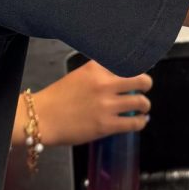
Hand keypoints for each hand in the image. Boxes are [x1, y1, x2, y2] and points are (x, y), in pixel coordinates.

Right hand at [27, 61, 151, 146]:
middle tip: (144, 88)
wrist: (42, 118)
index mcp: (96, 69)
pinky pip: (134, 123)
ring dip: (144, 105)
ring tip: (143, 108)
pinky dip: (140, 122)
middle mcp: (104, 84)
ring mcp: (107, 105)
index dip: (135, 68)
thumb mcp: (79, 75)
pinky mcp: (106, 125)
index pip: (125, 63)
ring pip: (141, 102)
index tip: (136, 73)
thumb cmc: (58, 96)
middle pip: (141, 80)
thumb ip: (99, 72)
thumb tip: (119, 75)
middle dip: (146, 85)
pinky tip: (139, 121)